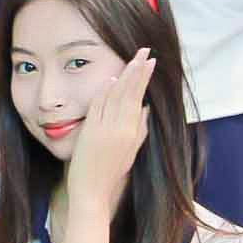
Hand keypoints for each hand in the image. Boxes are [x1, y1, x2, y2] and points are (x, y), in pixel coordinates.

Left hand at [65, 48, 154, 214]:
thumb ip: (139, 130)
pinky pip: (98, 107)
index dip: (144, 78)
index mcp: (131, 132)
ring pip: (116, 96)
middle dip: (138, 69)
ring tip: (132, 58)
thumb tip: (145, 109)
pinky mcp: (91, 132)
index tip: (151, 62)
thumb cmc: (110, 173)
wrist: (92, 192)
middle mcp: (120, 128)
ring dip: (124, 75)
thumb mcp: (130, 152)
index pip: (139, 98)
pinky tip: (110, 78)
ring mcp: (105, 129)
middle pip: (130, 92)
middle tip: (145, 51)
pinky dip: (104, 92)